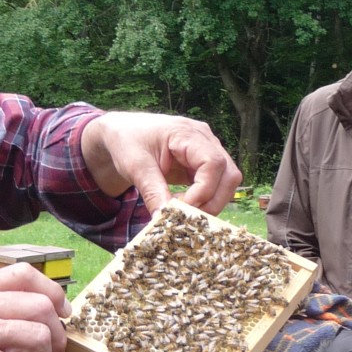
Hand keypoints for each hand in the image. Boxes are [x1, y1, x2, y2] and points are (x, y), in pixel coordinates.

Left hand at [81, 111, 241, 214]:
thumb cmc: (127, 141)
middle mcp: (205, 140)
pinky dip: (205, 201)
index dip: (204, 190)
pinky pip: (215, 186)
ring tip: (184, 213)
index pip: (213, 163)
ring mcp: (207, 152)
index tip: (183, 208)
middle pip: (229, 175)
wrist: (122, 133)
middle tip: (188, 218)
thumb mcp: (135, 166)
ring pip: (227, 183)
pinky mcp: (202, 165)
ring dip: (211, 203)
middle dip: (213, 201)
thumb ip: (152, 190)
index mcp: (188, 133)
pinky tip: (184, 208)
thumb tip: (165, 218)